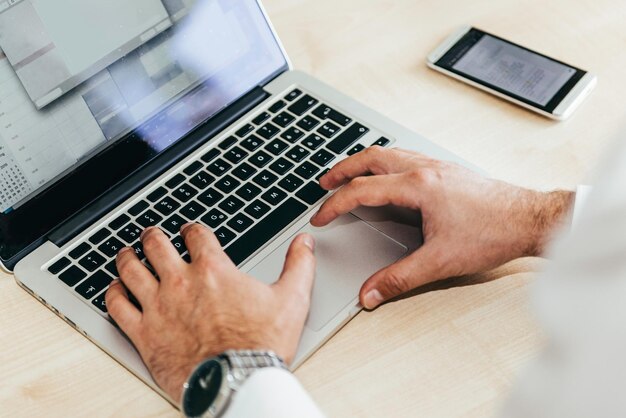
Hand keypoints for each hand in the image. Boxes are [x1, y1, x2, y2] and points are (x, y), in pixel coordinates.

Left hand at [105, 224, 315, 402]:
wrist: (237, 382)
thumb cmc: (260, 344)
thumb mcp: (292, 299)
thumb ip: (299, 265)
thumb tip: (304, 243)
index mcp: (213, 269)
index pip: (196, 235)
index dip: (191, 228)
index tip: (189, 230)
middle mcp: (180, 282)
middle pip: (156, 245)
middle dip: (153, 236)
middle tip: (150, 234)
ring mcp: (158, 306)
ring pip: (131, 270)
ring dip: (127, 258)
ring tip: (125, 253)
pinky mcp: (144, 333)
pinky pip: (117, 307)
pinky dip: (112, 294)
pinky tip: (113, 289)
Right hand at [311, 147, 572, 308]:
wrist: (530, 219)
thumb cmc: (493, 233)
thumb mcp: (440, 261)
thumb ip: (399, 278)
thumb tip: (370, 293)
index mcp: (418, 187)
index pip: (362, 190)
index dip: (336, 204)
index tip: (321, 216)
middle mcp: (425, 170)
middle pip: (371, 158)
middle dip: (342, 170)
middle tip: (324, 182)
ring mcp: (437, 167)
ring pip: (389, 154)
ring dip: (363, 163)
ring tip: (349, 175)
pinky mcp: (447, 171)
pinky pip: (406, 158)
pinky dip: (386, 163)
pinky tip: (388, 177)